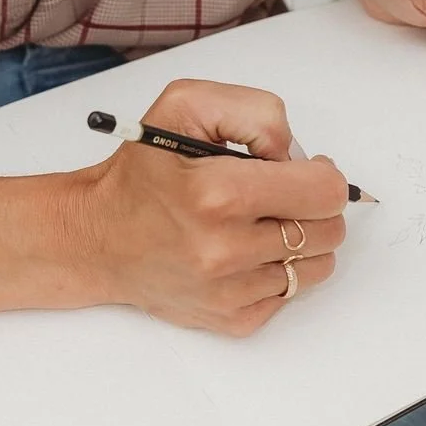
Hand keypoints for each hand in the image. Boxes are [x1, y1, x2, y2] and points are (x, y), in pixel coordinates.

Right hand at [69, 79, 347, 336]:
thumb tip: (295, 154)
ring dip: (300, 242)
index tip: (299, 171)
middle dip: (313, 207)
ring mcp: (229, 291)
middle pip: (329, 231)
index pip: (324, 191)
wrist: (97, 239)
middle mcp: (225, 249)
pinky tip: (246, 254)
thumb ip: (254, 112)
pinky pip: (289, 295)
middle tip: (280, 196)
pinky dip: (277, 273)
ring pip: (317, 267)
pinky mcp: (231, 319)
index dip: (321, 174)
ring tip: (262, 225)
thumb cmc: (141, 174)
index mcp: (219, 194)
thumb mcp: (184, 106)